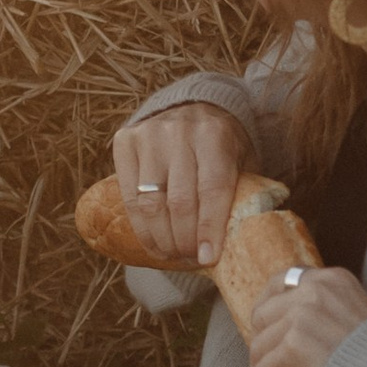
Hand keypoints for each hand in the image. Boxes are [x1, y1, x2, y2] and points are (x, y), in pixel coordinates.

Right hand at [109, 104, 256, 268]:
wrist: (191, 107)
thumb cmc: (221, 145)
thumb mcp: (241, 160)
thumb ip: (241, 193)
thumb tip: (240, 243)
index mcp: (215, 135)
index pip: (212, 189)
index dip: (210, 228)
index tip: (208, 258)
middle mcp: (179, 132)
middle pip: (180, 201)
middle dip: (185, 240)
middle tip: (192, 258)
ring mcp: (148, 135)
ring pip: (151, 203)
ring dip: (162, 239)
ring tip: (173, 255)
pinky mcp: (125, 142)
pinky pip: (129, 197)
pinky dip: (142, 229)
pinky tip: (155, 243)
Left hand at [244, 266, 366, 366]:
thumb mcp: (365, 313)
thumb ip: (336, 309)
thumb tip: (308, 324)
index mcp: (332, 279)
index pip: (282, 280)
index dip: (268, 305)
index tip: (265, 325)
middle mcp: (314, 291)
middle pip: (263, 314)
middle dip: (262, 341)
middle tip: (265, 365)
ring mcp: (301, 317)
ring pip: (259, 347)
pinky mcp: (293, 348)